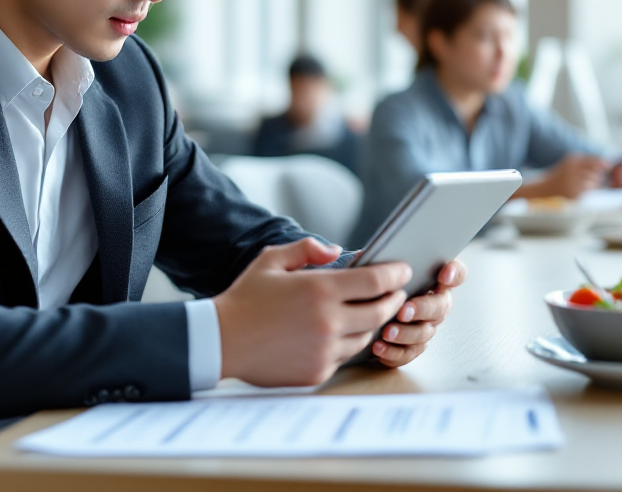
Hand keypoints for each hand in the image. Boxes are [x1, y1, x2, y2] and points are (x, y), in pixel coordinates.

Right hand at [213, 238, 409, 386]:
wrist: (219, 342)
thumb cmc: (244, 299)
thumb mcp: (271, 261)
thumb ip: (307, 250)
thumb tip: (337, 250)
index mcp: (319, 290)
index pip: (375, 282)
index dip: (395, 274)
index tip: (402, 270)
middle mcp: (328, 322)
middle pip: (381, 312)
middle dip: (393, 300)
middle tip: (396, 293)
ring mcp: (324, 350)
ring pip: (365, 336)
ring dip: (371, 323)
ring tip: (367, 311)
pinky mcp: (317, 371)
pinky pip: (344, 356)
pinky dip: (346, 344)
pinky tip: (338, 333)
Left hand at [372, 260, 464, 367]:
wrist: (364, 306)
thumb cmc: (377, 284)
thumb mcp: (380, 268)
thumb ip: (384, 263)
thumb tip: (369, 258)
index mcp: (434, 280)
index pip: (457, 273)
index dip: (455, 273)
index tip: (444, 273)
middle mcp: (435, 305)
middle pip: (440, 307)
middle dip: (422, 309)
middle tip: (404, 311)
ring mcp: (426, 327)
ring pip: (424, 334)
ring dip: (405, 334)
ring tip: (386, 332)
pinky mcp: (412, 347)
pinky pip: (408, 353)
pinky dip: (393, 352)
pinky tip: (379, 346)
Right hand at [540, 154, 609, 197]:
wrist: (546, 188)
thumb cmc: (562, 174)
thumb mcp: (571, 163)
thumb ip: (588, 161)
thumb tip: (607, 164)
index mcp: (572, 161)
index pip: (594, 161)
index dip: (603, 163)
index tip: (608, 166)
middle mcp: (573, 171)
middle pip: (596, 173)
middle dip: (596, 175)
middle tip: (586, 177)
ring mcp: (573, 183)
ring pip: (594, 183)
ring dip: (591, 184)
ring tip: (579, 183)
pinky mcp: (573, 194)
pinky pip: (588, 192)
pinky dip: (584, 191)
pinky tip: (575, 189)